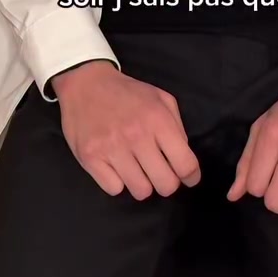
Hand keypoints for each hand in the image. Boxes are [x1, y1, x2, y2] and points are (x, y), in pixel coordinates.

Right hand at [53, 60, 200, 199]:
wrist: (86, 84)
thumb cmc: (127, 93)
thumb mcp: (160, 98)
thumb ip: (177, 126)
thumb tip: (183, 156)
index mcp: (158, 120)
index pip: (185, 164)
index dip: (191, 176)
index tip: (189, 178)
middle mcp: (137, 136)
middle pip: (166, 185)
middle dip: (167, 183)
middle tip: (160, 173)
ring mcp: (112, 149)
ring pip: (141, 192)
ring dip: (142, 183)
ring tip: (136, 168)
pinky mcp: (91, 158)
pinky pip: (114, 190)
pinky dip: (117, 182)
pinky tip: (115, 166)